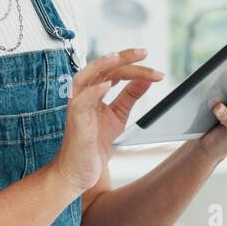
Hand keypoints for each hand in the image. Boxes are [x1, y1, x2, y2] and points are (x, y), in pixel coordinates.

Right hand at [52, 48, 163, 193]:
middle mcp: (84, 96)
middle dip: (124, 58)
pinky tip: (107, 86)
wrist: (78, 172)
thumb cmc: (94, 145)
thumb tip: (146, 78)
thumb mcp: (118, 116)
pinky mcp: (76, 122)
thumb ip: (130, 95)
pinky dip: (94, 92)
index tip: (150, 61)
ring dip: (102, 65)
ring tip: (118, 57)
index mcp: (94, 93)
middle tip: (145, 53)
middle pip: (102, 68)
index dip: (131, 63)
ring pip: (85, 77)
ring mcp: (77, 107)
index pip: (113, 70)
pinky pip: (81, 102)